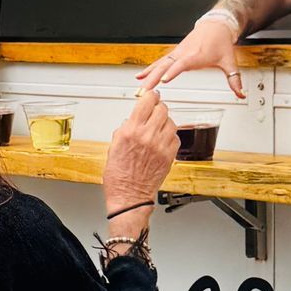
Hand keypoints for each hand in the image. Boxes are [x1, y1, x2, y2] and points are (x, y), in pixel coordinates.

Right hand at [103, 86, 179, 221]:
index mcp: (131, 131)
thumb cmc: (119, 175)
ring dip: (165, 122)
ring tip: (157, 128)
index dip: (150, 96)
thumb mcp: (114, 146)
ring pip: (171, 122)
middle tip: (154, 111)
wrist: (129, 195)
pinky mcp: (170, 155)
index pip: (146, 102)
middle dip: (158, 107)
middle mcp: (147, 136)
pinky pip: (175, 137)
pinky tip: (162, 140)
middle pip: (162, 109)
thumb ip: (124, 129)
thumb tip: (132, 119)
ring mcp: (160, 145)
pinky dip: (170, 136)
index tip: (151, 96)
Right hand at [136, 15, 245, 99]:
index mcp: (196, 55)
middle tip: (145, 90)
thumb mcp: (229, 61)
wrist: (215, 25)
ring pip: (159, 64)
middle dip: (153, 78)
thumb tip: (241, 94)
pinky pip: (159, 62)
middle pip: (165, 66)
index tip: (164, 80)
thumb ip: (234, 80)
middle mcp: (183, 53)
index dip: (173, 72)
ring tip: (139, 87)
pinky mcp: (174, 53)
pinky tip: (140, 76)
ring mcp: (177, 53)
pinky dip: (149, 69)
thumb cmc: (220, 42)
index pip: (182, 64)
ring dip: (148, 76)